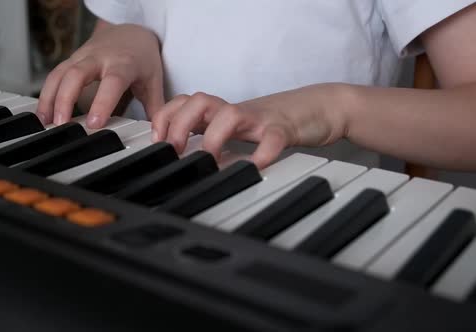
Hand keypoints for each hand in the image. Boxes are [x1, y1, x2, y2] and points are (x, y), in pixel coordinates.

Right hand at [36, 23, 164, 127]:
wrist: (131, 31)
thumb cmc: (142, 59)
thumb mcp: (153, 81)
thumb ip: (154, 109)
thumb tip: (158, 136)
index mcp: (124, 63)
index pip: (112, 82)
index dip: (102, 102)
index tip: (94, 124)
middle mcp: (100, 58)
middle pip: (77, 74)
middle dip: (66, 99)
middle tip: (62, 124)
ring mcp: (82, 57)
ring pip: (60, 73)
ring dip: (50, 98)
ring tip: (46, 123)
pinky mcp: (71, 60)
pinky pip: (54, 75)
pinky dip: (46, 94)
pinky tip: (43, 115)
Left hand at [151, 84, 350, 168]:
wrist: (323, 106)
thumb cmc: (276, 121)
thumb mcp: (239, 129)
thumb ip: (214, 137)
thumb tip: (186, 160)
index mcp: (223, 112)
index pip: (185, 103)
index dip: (166, 117)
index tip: (158, 140)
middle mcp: (237, 111)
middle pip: (199, 101)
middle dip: (179, 123)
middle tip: (176, 149)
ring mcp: (261, 117)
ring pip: (230, 114)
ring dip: (214, 137)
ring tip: (211, 160)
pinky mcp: (285, 127)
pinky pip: (272, 137)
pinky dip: (262, 152)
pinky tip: (255, 166)